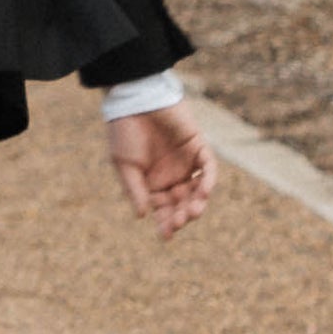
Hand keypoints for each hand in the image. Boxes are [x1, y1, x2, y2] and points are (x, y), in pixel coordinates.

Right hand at [108, 102, 213, 236]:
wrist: (135, 98)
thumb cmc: (124, 131)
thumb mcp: (125, 164)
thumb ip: (135, 189)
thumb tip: (143, 216)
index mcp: (152, 184)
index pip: (162, 210)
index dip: (165, 223)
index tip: (166, 235)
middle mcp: (171, 176)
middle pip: (182, 203)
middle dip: (181, 216)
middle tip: (178, 222)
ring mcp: (186, 162)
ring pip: (198, 190)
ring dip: (197, 203)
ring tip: (192, 212)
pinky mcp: (198, 146)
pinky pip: (208, 167)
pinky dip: (208, 180)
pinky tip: (203, 192)